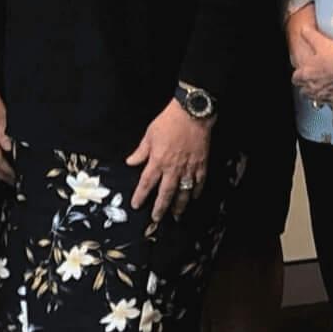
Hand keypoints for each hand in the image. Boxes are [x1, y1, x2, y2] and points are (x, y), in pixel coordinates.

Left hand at [126, 100, 211, 221]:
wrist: (192, 113)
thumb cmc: (169, 121)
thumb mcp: (149, 134)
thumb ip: (141, 151)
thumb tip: (130, 162)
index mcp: (158, 161)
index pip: (146, 183)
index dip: (141, 195)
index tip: (136, 205)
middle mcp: (172, 168)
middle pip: (166, 193)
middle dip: (160, 207)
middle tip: (157, 218)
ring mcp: (188, 168)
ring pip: (183, 192)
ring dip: (179, 205)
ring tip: (176, 215)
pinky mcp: (201, 164)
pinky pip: (199, 182)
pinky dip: (196, 191)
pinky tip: (194, 198)